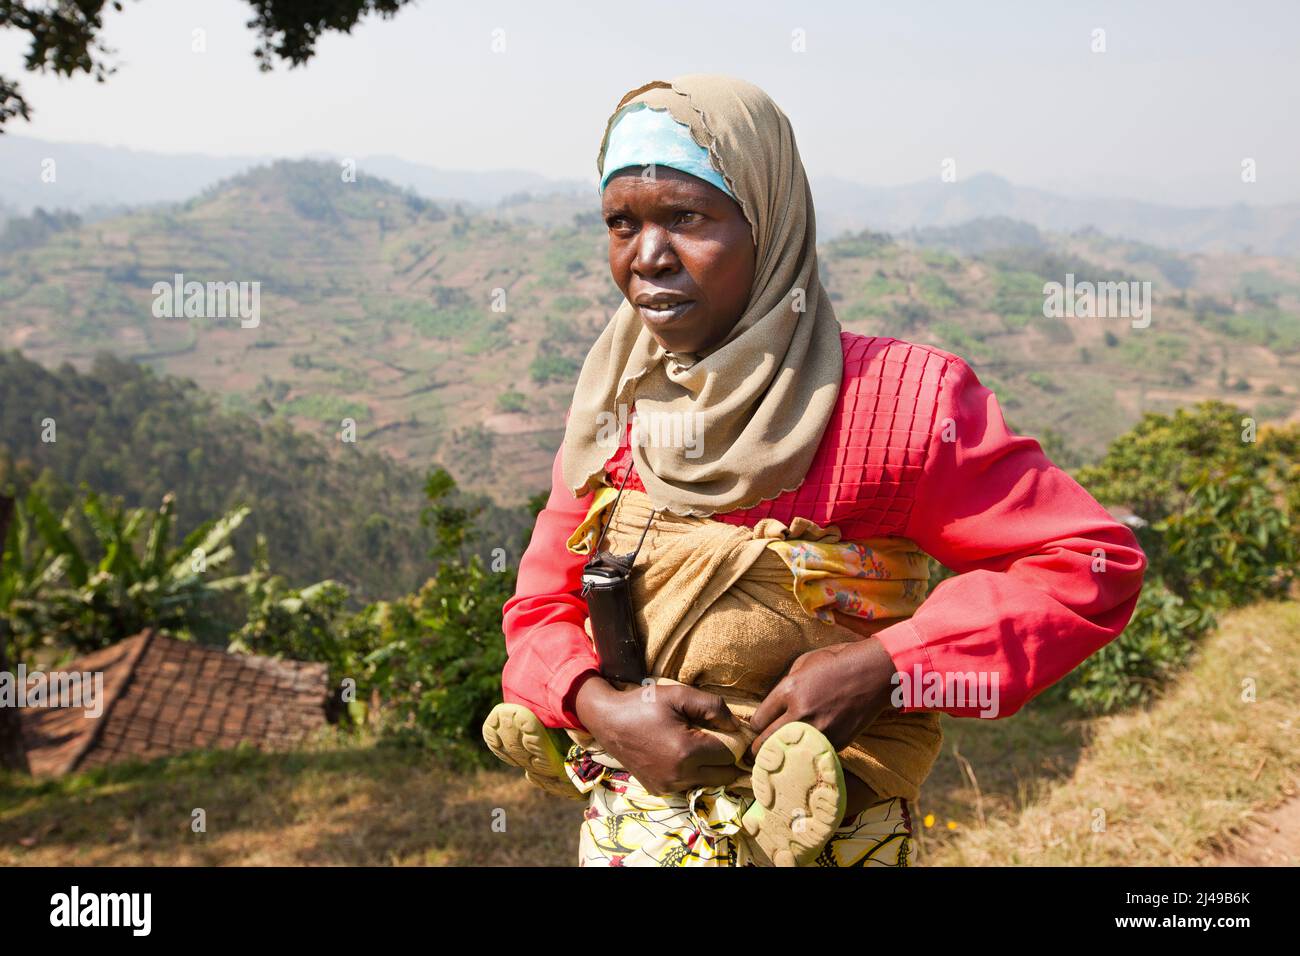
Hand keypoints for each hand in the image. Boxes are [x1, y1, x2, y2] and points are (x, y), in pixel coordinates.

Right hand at [573, 675, 742, 795]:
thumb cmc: (644, 704)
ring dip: (710, 769)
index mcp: (687, 752)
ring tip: (699, 747)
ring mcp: (668, 787)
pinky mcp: (658, 790)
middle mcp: (679, 776)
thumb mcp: (679, 695)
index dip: (733, 741)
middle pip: (723, 775)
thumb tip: (738, 726)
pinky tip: (682, 756)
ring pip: (707, 783)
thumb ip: (714, 706)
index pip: (729, 755)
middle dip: (726, 759)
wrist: (607, 721)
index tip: (727, 730)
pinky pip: (688, 786)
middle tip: (718, 741)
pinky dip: (692, 774)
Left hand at [747, 638, 897, 762]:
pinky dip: (805, 756)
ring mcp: (819, 730)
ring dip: (781, 757)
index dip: (756, 727)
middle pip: (766, 743)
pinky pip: (811, 754)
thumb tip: (773, 706)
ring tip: (777, 761)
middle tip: (756, 755)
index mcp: (789, 690)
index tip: (759, 730)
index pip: (758, 721)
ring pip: (788, 755)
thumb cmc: (838, 662)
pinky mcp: (836, 742)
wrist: (875, 674)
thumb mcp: (804, 663)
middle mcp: (801, 713)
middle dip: (758, 750)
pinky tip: (802, 756)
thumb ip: (785, 684)